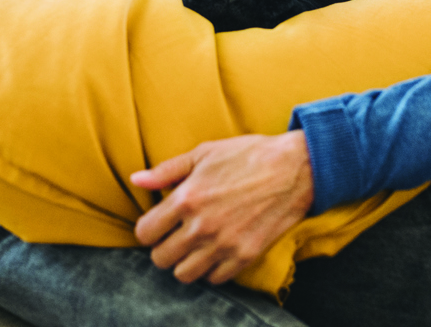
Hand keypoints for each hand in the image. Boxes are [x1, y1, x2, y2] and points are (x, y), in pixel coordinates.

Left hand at [129, 131, 314, 284]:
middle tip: (175, 236)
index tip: (158, 224)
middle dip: (163, 248)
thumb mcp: (204, 153)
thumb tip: (135, 179)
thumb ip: (167, 171)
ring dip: (184, 262)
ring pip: (184, 275)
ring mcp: (224, 245)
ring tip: (193, 247)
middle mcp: (201, 227)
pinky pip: (215, 279)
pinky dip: (211, 269)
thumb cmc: (248, 155)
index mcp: (187, 199)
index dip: (148, 229)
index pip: (145, 233)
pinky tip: (215, 251)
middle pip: (161, 259)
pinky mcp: (245, 256)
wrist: (295, 169)